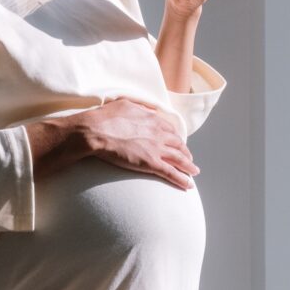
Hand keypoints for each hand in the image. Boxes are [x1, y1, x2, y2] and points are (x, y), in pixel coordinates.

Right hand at [78, 97, 198, 189]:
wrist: (96, 131)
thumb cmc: (105, 117)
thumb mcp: (125, 104)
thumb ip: (139, 107)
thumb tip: (147, 109)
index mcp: (152, 119)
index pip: (170, 130)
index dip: (175, 137)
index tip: (177, 142)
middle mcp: (158, 133)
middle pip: (178, 144)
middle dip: (185, 152)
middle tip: (188, 158)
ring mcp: (156, 149)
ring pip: (179, 159)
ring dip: (189, 166)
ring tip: (194, 172)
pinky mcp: (151, 163)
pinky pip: (171, 173)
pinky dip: (182, 179)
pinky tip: (188, 185)